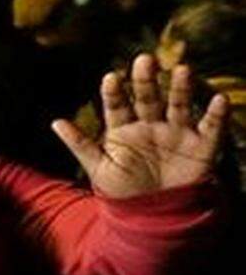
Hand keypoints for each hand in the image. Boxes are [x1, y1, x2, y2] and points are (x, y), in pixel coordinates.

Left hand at [52, 54, 227, 198]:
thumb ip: (80, 144)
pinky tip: (220, 100)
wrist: (152, 214)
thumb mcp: (98, 167)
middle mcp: (150, 124)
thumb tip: (55, 122)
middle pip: (148, 98)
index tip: (110, 78)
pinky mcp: (200, 146)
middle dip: (146, 80)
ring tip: (183, 70)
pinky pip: (211, 128)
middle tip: (144, 60)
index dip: (114, 93)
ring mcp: (175, 133)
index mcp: (123, 128)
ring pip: (178, 105)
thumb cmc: (122, 188)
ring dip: (181, 88)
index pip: (117, 106)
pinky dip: (217, 114)